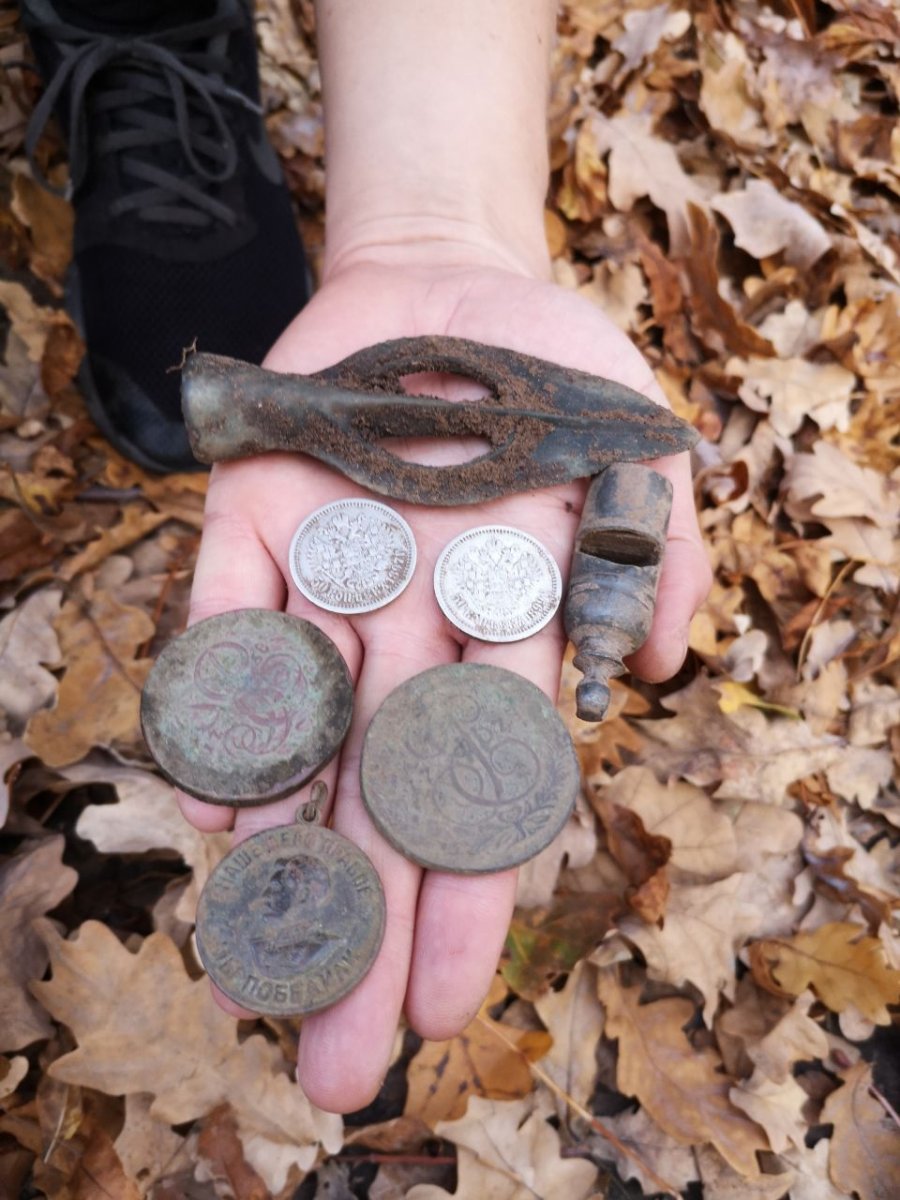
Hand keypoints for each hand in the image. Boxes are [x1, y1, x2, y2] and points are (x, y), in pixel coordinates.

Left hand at [177, 258, 710, 1111]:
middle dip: (367, 920)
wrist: (444, 287)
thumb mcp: (639, 445)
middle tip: (341, 1062)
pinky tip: (210, 808)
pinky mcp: (250, 519)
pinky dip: (221, 704)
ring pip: (303, 733)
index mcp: (511, 611)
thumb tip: (663, 665)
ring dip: (281, 850)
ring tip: (258, 976)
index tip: (449, 1004)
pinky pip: (227, 618)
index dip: (468, 889)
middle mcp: (414, 619)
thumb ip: (656, 550)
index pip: (490, 774)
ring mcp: (328, 575)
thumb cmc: (555, 370)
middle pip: (386, 788)